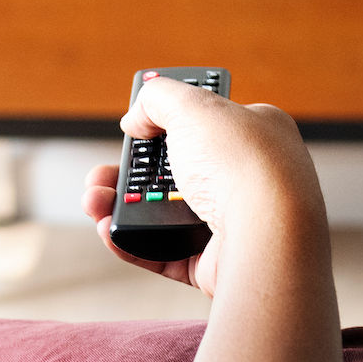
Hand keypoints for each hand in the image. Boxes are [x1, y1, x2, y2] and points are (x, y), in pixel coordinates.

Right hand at [81, 77, 327, 295]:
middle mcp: (249, 178)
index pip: (207, 121)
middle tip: (101, 174)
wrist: (267, 235)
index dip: (169, 122)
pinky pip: (166, 252)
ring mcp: (234, 223)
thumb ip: (157, 99)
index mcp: (256, 133)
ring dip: (122, 207)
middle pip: (175, 171)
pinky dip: (134, 243)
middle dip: (129, 172)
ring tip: (95, 203)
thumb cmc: (243, 166)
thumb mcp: (193, 106)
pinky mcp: (218, 263)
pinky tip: (110, 231)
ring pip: (165, 214)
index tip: (138, 126)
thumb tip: (137, 117)